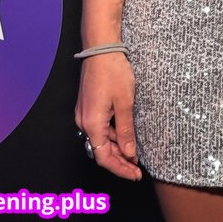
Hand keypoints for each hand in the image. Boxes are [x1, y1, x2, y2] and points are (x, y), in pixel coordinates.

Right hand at [75, 53, 141, 179]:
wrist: (101, 48)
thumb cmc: (112, 71)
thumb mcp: (125, 102)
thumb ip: (126, 130)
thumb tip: (129, 153)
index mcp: (92, 124)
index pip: (104, 158)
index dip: (120, 169)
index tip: (135, 174)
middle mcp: (84, 122)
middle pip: (101, 151)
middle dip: (120, 161)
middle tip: (138, 168)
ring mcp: (84, 114)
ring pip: (100, 140)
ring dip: (116, 149)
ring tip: (134, 155)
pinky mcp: (88, 107)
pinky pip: (99, 128)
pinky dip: (112, 136)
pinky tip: (125, 137)